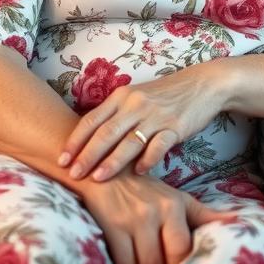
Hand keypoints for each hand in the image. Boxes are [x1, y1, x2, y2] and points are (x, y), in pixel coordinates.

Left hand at [61, 61, 230, 181]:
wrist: (202, 85)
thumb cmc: (164, 95)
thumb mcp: (135, 97)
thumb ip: (115, 115)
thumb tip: (88, 141)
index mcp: (122, 96)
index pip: (92, 119)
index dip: (75, 140)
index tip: (61, 159)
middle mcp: (136, 104)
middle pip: (106, 132)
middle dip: (87, 155)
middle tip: (73, 174)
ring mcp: (156, 115)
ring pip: (129, 141)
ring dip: (112, 161)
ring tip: (98, 178)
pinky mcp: (175, 126)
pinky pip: (158, 145)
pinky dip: (147, 159)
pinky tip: (139, 172)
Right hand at [82, 171, 230, 263]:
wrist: (109, 173)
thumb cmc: (147, 191)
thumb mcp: (177, 198)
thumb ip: (204, 214)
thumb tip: (238, 220)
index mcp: (175, 205)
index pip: (184, 246)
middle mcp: (156, 211)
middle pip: (165, 259)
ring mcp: (133, 219)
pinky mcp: (113, 226)